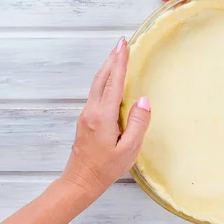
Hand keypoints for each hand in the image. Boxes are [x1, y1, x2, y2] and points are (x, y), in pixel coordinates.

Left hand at [61, 37, 150, 196]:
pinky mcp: (86, 119)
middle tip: (121, 42)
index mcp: (103, 115)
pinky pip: (96, 92)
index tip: (124, 45)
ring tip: (117, 55)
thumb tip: (143, 100)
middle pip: (102, 77)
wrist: (80, 181)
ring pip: (97, 84)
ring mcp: (86, 114)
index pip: (114, 82)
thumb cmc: (106, 168)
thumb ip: (138, 123)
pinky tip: (110, 79)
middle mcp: (92, 110)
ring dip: (107, 67)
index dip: (120, 62)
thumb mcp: (129, 149)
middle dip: (112, 58)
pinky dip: (105, 80)